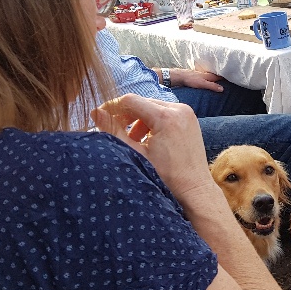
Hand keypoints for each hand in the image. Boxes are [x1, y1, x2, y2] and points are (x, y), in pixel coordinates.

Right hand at [92, 94, 217, 203]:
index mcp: (166, 117)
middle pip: (142, 102)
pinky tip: (146, 139)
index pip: (131, 100)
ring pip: (153, 107)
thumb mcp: (136, 153)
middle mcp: (179, 109)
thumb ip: (114, 131)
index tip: (100, 116)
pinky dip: (153, 122)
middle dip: (125, 114)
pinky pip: (165, 113)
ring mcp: (187, 113)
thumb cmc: (167, 176)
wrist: (194, 188)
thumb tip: (95, 112)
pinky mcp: (190, 119)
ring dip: (138, 119)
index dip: (112, 107)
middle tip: (113, 129)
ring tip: (131, 138)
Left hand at [163, 64, 224, 91]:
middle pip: (216, 76)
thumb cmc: (191, 79)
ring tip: (220, 81)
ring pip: (211, 76)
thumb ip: (212, 86)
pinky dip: (209, 79)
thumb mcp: (203, 84)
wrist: (179, 76)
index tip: (232, 79)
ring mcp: (201, 75)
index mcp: (209, 75)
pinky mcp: (197, 77)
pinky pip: (206, 78)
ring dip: (215, 78)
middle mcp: (206, 74)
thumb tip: (222, 89)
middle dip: (221, 78)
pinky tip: (208, 82)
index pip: (220, 76)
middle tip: (228, 80)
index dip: (226, 78)